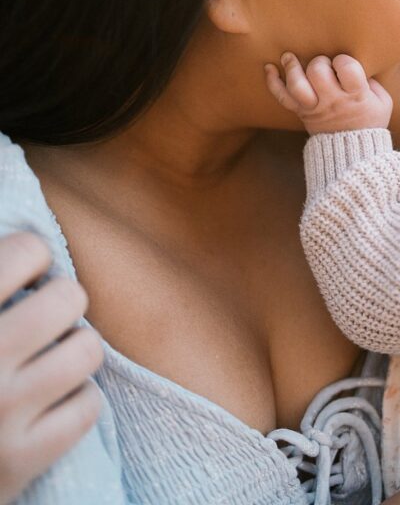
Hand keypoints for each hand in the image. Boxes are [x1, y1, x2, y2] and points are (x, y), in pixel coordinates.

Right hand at [0, 233, 102, 503]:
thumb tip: (37, 242)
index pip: (27, 250)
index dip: (33, 258)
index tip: (25, 277)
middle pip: (68, 296)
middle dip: (61, 304)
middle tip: (43, 320)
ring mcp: (1, 412)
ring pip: (87, 350)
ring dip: (74, 352)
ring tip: (50, 359)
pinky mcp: (22, 459)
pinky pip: (88, 406)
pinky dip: (76, 402)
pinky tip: (50, 404)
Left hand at [265, 52, 392, 134]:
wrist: (354, 154)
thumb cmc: (370, 122)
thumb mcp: (383, 101)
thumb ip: (372, 82)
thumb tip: (356, 65)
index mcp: (356, 96)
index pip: (346, 68)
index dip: (344, 60)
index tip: (344, 64)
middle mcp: (333, 101)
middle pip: (318, 72)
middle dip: (319, 62)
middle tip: (324, 65)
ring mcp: (314, 108)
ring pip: (297, 85)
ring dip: (292, 67)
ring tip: (289, 56)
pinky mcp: (301, 113)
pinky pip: (282, 97)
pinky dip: (273, 82)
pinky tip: (269, 68)